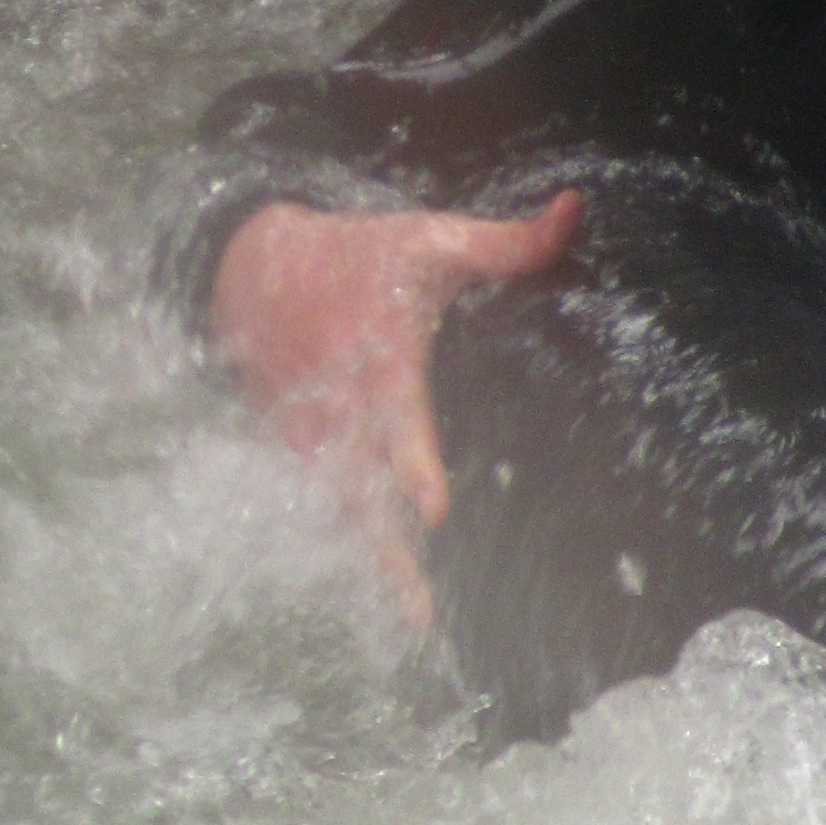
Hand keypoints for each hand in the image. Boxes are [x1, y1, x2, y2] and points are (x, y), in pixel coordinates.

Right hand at [207, 191, 583, 617]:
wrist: (250, 261)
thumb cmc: (360, 253)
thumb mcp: (431, 237)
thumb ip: (507, 240)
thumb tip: (575, 208)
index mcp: (378, 354)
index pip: (396, 414)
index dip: (410, 460)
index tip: (433, 506)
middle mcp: (338, 400)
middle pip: (360, 484)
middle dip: (386, 545)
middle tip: (418, 607)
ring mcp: (305, 428)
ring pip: (335, 505)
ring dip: (368, 559)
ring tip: (412, 616)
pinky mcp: (287, 444)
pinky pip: (314, 501)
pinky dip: (337, 544)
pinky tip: (371, 594)